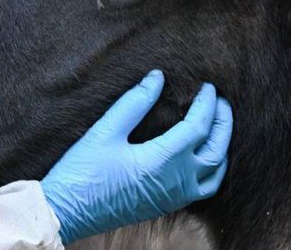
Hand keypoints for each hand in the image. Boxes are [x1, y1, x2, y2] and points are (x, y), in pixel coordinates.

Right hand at [40, 70, 232, 243]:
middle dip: (223, 123)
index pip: (199, 127)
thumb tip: (157, 77)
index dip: (207, 104)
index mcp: (162, 161)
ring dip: (222, 147)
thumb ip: (134, 102)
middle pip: (216, 150)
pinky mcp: (167, 206)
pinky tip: (202, 155)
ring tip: (216, 125)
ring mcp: (174, 197)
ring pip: (216, 173)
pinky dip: (214, 169)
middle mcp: (175, 182)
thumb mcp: (105, 131)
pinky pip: (205, 188)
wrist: (67, 213)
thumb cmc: (82, 172)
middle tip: (219, 101)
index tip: (208, 86)